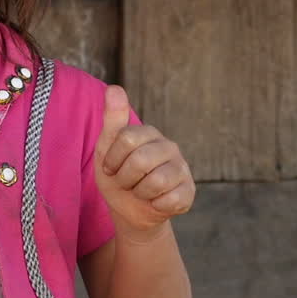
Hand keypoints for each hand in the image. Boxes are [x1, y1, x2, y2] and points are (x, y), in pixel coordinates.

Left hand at [94, 85, 194, 241]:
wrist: (129, 210)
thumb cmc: (118, 174)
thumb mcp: (107, 147)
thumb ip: (112, 118)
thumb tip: (114, 87)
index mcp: (149, 133)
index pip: (125, 139)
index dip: (112, 159)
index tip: (111, 167)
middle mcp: (169, 147)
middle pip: (139, 161)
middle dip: (125, 178)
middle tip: (126, 181)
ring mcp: (182, 169)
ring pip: (155, 182)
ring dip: (139, 192)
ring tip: (140, 190)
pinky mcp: (189, 192)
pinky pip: (169, 200)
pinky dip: (155, 205)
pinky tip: (155, 201)